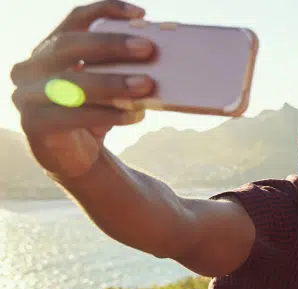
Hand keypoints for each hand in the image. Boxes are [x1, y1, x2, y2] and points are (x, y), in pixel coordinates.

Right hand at [10, 0, 155, 178]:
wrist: (75, 156)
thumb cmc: (95, 111)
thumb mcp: (108, 85)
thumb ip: (122, 68)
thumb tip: (161, 56)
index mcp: (51, 47)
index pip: (76, 19)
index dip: (105, 9)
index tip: (141, 15)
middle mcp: (32, 66)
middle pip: (69, 45)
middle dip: (110, 45)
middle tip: (147, 48)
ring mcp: (26, 95)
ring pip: (70, 83)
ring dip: (112, 83)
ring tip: (146, 85)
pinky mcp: (33, 124)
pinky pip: (72, 116)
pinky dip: (107, 114)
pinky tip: (135, 115)